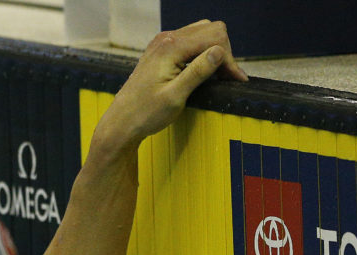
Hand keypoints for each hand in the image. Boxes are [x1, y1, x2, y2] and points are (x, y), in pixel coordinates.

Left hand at [99, 20, 247, 151]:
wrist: (120, 123)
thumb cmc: (144, 114)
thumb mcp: (175, 97)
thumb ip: (198, 72)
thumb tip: (219, 52)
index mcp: (170, 48)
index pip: (214, 38)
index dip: (229, 59)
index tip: (235, 80)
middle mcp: (165, 40)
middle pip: (210, 30)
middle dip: (224, 52)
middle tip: (227, 78)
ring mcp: (161, 44)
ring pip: (201, 34)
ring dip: (213, 52)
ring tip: (218, 76)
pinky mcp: (160, 52)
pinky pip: (189, 42)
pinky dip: (201, 53)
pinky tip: (203, 72)